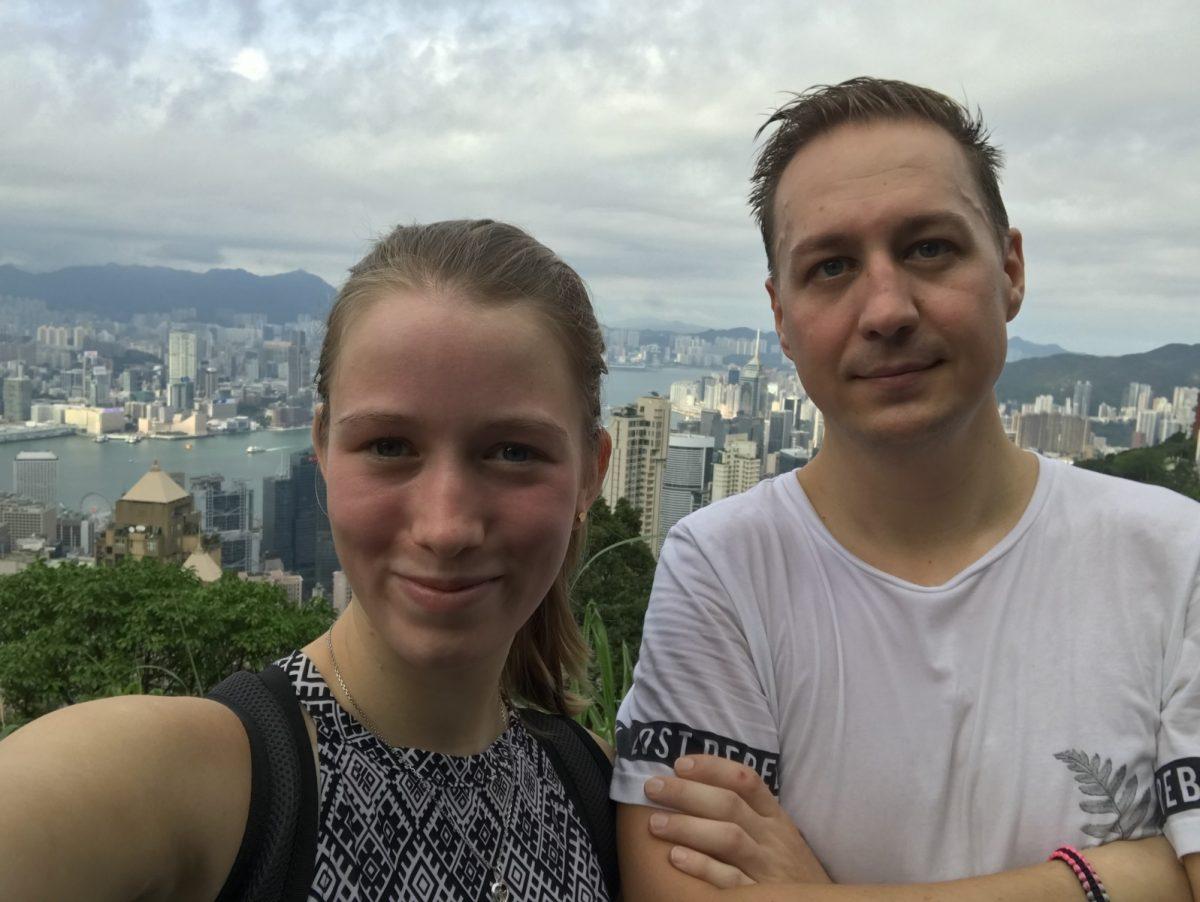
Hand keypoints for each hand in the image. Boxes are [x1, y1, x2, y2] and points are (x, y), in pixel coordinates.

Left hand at [643, 754, 829, 888]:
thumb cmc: (788, 869)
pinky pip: (729, 879)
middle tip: (653, 787)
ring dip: (689, 827)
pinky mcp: (759, 895)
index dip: (713, 767)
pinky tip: (675, 858)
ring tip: (656, 823)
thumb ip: (749, 812)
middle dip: (688, 793)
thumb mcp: (778, 835)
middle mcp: (772, 838)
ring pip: (728, 838)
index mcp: (775, 818)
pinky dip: (702, 867)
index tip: (680, 763)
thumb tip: (696, 784)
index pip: (746, 780)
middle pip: (729, 805)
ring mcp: (766, 868)